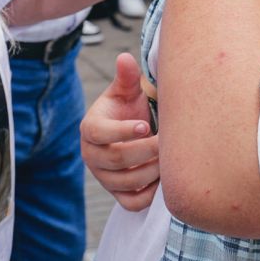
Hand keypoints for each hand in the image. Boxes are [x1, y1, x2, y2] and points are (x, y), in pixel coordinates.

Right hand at [81, 52, 159, 211]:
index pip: (99, 133)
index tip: (145, 126)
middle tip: (166, 143)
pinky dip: (150, 194)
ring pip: (126, 182)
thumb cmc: (128, 108)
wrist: (131, 132)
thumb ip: (126, 77)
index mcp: (91, 129)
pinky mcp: (117, 194)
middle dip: (145, 151)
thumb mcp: (126, 91)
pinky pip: (132, 203)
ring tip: (168, 158)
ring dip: (152, 171)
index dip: (121, 131)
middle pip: (116, 160)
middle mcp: (92, 156)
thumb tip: (125, 58)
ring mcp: (104, 178)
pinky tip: (163, 177)